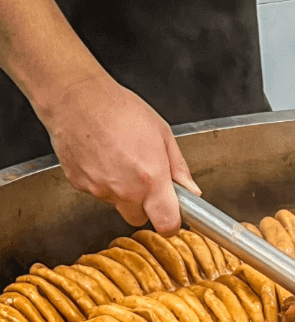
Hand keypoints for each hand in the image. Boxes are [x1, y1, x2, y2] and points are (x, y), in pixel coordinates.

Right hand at [40, 73, 200, 234]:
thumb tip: (191, 191)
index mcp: (151, 179)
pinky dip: (100, 180)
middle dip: (143, 205)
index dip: (170, 223)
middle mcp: (126, 190)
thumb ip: (179, 168)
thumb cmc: (119, 109)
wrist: (76, 97)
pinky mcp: (80, 184)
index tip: (171, 214)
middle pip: (139, 218)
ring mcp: (100, 189)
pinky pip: (96, 191)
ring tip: (118, 158)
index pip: (166, 224)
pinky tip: (101, 156)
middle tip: (142, 177)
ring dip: (120, 190)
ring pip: (116, 203)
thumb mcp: (162, 134)